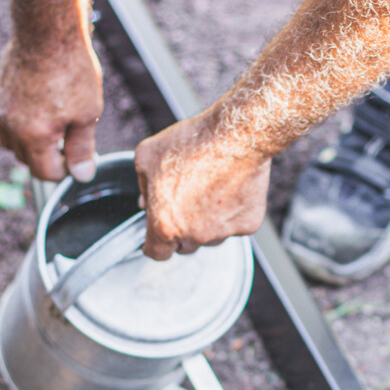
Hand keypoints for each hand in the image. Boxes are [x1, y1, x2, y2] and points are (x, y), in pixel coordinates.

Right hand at [0, 37, 103, 182]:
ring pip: (11, 141)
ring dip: (30, 142)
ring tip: (54, 125)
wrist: (48, 30)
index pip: (45, 173)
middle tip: (70, 139)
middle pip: (26, 159)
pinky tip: (40, 105)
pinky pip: (5, 119)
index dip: (65, 171)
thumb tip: (82, 175)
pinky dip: (20, 122)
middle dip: (48, 157)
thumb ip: (82, 148)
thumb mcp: (87, 113)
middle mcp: (10, 126)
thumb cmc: (71, 69)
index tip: (78, 158)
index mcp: (33, 136)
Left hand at [134, 113, 270, 260]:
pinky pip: (235, 226)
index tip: (157, 240)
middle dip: (182, 230)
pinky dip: (231, 213)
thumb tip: (146, 202)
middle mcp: (194, 235)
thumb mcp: (147, 156)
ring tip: (209, 189)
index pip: (157, 253)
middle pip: (185, 246)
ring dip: (207, 223)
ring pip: (211, 237)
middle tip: (186, 201)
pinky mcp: (247, 225)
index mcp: (165, 224)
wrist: (236, 135)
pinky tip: (229, 188)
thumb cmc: (192, 143)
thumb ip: (142, 186)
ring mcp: (222, 232)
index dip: (155, 245)